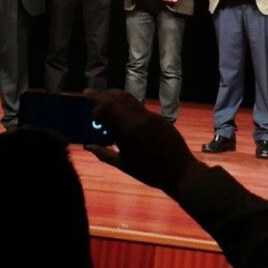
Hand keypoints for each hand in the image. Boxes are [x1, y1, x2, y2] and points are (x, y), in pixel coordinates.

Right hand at [85, 90, 206, 196]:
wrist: (180, 171)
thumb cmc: (150, 172)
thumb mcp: (123, 165)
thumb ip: (103, 153)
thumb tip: (86, 146)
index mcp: (127, 130)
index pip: (106, 106)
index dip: (95, 102)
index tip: (88, 107)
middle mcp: (138, 117)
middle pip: (116, 97)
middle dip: (102, 95)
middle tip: (90, 96)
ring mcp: (149, 115)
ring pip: (128, 98)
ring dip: (114, 96)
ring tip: (104, 101)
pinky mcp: (158, 116)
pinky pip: (138, 105)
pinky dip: (126, 104)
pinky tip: (121, 112)